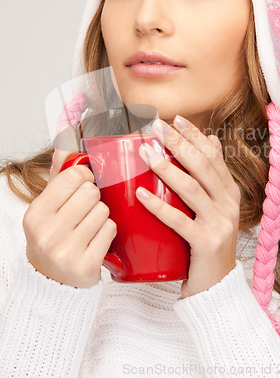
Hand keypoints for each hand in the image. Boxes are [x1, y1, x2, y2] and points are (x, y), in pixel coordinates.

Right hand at [23, 127, 116, 287]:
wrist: (51, 278)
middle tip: (86, 209)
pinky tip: (95, 239)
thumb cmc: (53, 234)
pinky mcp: (86, 265)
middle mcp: (47, 233)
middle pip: (91, 193)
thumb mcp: (48, 204)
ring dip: (102, 215)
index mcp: (36, 213)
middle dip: (94, 198)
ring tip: (89, 226)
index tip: (83, 183)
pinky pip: (111, 230)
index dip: (84, 176)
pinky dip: (108, 231)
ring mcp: (66, 251)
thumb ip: (60, 170)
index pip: (72, 177)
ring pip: (104, 211)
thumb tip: (67, 133)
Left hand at [136, 116, 240, 298]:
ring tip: (145, 153)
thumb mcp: (216, 208)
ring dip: (166, 168)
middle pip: (203, 166)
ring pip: (191, 188)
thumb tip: (210, 140)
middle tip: (156, 127)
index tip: (176, 119)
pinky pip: (179, 221)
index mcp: (230, 193)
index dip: (195, 135)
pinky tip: (140, 192)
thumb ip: (212, 177)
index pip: (214, 156)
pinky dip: (158, 206)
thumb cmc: (208, 243)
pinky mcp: (206, 243)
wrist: (217, 285)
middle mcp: (229, 204)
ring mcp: (220, 223)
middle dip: (179, 143)